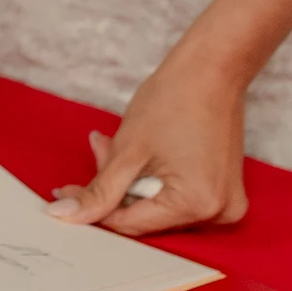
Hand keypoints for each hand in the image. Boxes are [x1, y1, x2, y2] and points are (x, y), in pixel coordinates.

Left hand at [49, 48, 249, 237]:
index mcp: (197, 205)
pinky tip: (141, 150)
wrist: (213, 67)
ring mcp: (225, 202)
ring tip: (115, 142)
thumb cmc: (176, 98)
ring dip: (132, 177)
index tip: (67, 192)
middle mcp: (218, 212)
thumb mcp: (128, 149)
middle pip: (145, 213)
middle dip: (116, 185)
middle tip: (99, 148)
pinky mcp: (225, 189)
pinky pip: (178, 194)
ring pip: (158, 203)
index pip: (131, 224)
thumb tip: (66, 214)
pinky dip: (155, 175)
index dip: (95, 208)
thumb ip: (98, 190)